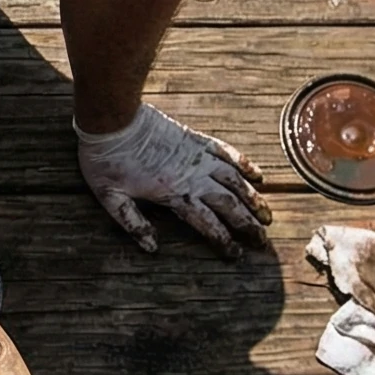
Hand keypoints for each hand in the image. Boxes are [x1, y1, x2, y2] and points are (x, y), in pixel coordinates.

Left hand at [77, 103, 273, 256]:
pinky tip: (257, 175)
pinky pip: (227, 152)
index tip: (237, 254)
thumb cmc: (107, 160)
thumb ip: (132, 223)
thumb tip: (152, 248)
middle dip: (248, 224)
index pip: (207, 222)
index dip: (223, 240)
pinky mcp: (196, 139)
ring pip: (234, 180)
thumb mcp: (110, 198)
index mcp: (173, 193)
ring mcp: (197, 156)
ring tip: (267, 215)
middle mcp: (192, 176)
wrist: (113, 119)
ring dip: (253, 199)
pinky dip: (244, 163)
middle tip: (262, 242)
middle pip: (229, 204)